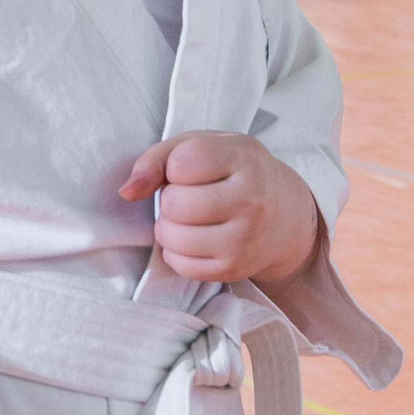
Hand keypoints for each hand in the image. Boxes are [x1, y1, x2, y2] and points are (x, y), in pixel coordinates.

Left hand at [117, 131, 322, 287]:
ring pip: (172, 236)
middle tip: (190, 196)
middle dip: (170, 199)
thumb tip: (127, 192)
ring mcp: (244, 239)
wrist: (286, 215)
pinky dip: (176, 251)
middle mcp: (250, 200)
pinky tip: (194, 238)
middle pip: (173, 203)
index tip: (192, 169)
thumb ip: (159, 158)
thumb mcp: (206, 145)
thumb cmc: (235, 172)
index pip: (181, 163)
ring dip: (168, 226)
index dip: (174, 167)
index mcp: (243, 159)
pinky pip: (180, 264)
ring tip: (189, 217)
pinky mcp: (234, 269)